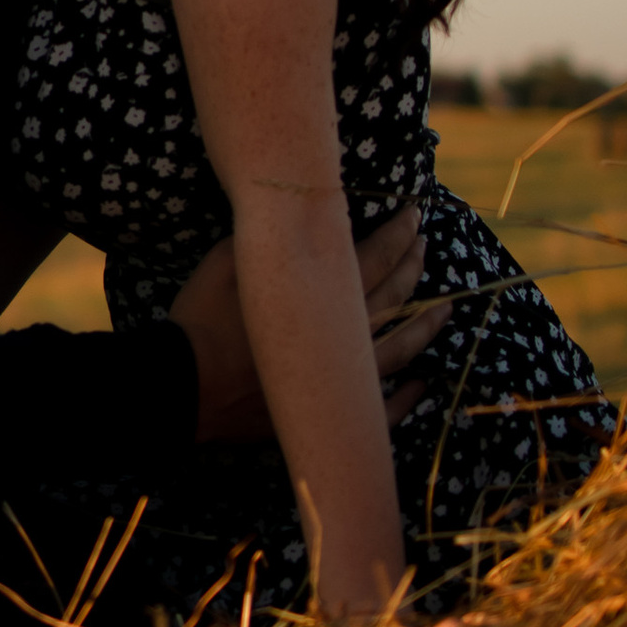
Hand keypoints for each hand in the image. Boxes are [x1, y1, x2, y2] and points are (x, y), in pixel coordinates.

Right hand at [166, 204, 450, 446]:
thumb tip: (289, 220)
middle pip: (393, 295)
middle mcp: (341, 335)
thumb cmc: (200, 322)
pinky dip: (406, 398)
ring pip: (399, 348)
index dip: (397, 233)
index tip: (413, 214)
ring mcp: (339, 378)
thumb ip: (265, 239)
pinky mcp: (326, 411)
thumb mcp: (225, 261)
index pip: (374, 256)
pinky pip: (382, 409)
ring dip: (426, 326)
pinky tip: (423, 385)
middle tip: (425, 244)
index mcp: (318, 293)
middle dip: (412, 266)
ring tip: (446, 308)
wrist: (180, 388)